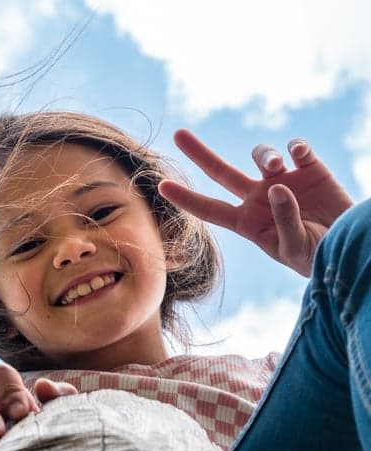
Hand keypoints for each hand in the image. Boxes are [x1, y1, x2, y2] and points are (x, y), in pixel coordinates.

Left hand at [158, 130, 352, 275]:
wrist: (349, 245)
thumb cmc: (317, 257)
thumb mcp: (295, 248)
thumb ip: (283, 220)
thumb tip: (275, 186)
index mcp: (248, 222)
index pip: (210, 209)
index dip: (186, 198)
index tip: (161, 186)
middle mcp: (259, 198)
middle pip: (222, 173)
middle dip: (200, 153)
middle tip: (179, 134)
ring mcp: (283, 180)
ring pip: (261, 155)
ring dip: (266, 155)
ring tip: (278, 167)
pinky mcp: (309, 168)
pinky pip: (296, 147)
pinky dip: (295, 147)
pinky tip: (299, 156)